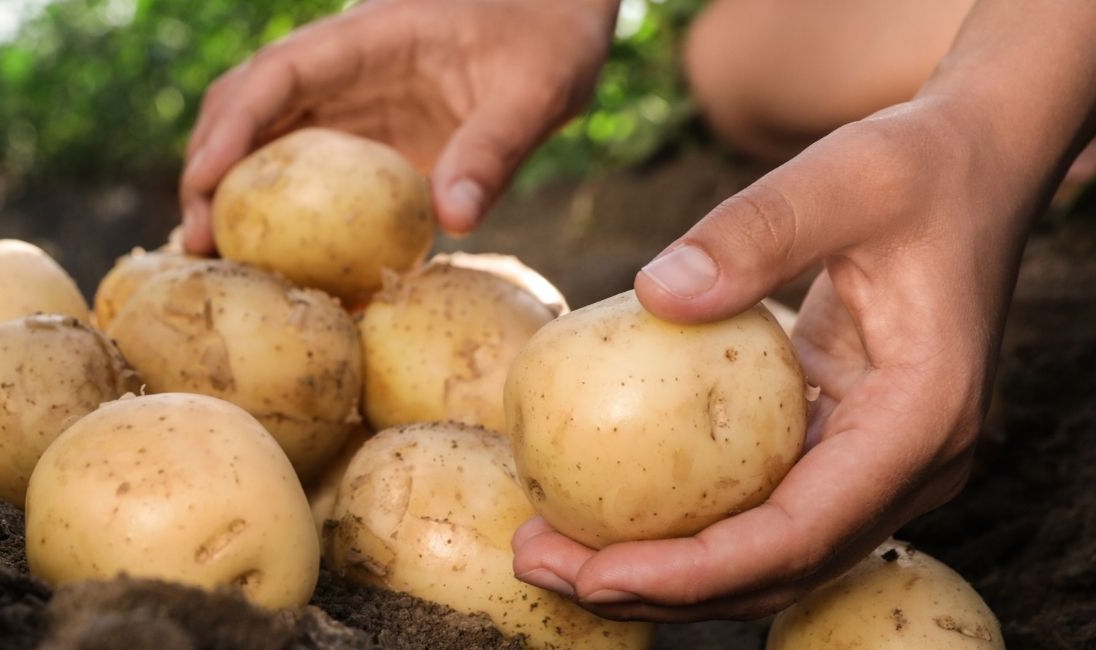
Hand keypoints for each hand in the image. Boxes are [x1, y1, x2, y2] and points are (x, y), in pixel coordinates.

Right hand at [178, 0, 616, 253]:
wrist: (562, 14)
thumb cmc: (551, 35)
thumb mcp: (539, 89)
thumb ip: (495, 149)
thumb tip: (455, 221)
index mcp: (367, 39)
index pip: (277, 76)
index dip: (232, 126)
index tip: (204, 182)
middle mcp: (340, 67)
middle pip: (243, 106)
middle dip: (206, 168)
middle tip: (195, 242)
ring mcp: (346, 101)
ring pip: (260, 137)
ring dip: (226, 192)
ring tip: (211, 260)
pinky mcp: (362, 136)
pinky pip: (301, 170)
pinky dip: (272, 210)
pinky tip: (267, 263)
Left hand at [508, 97, 1054, 620]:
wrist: (973, 163)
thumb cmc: (915, 165)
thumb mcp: (841, 177)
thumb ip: (756, 232)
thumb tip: (656, 292)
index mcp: (920, 420)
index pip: (800, 535)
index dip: (694, 569)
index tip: (595, 572)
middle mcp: (909, 464)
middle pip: (775, 570)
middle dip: (654, 587)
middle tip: (538, 562)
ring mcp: (878, 463)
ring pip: (765, 556)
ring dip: (658, 567)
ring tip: (545, 550)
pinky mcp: (842, 445)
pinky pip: (756, 506)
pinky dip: (681, 521)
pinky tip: (595, 503)